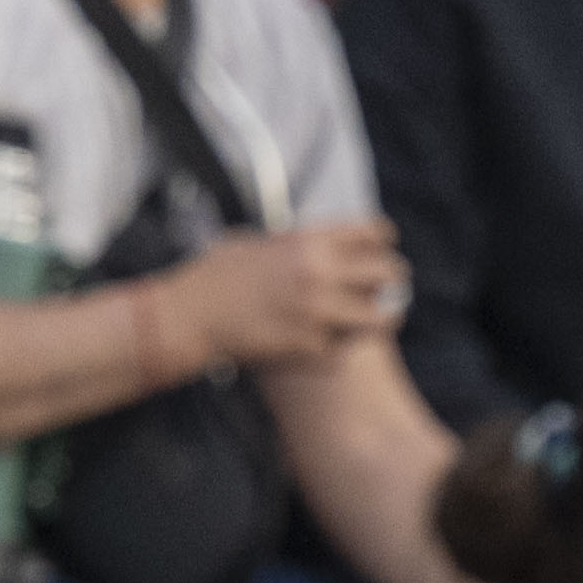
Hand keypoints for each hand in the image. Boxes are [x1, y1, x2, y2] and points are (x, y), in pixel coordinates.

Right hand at [174, 218, 406, 376]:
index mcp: (309, 240)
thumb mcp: (256, 242)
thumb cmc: (214, 277)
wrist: (190, 315)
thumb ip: (294, 243)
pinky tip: (327, 345)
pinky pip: (342, 350)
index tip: (381, 252)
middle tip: (388, 290)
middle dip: (392, 281)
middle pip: (387, 272)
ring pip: (377, 318)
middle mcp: (320, 272)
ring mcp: (317, 311)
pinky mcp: (308, 346)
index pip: (373, 232)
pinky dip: (337, 349)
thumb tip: (316, 244)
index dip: (383, 243)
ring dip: (377, 320)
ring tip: (373, 322)